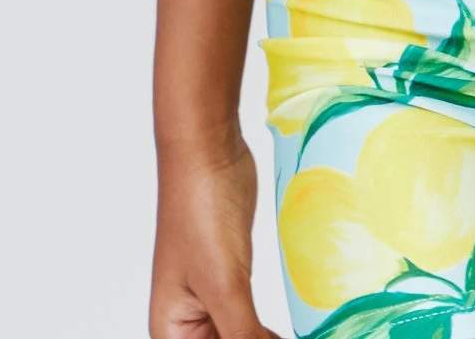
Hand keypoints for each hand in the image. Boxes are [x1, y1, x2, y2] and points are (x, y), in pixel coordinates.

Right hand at [150, 139, 282, 338]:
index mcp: (171, 334)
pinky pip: (253, 323)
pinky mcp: (234, 283)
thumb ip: (243, 334)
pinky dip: (271, 333)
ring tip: (303, 336)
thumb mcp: (223, 284)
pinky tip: (295, 334)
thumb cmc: (199, 212)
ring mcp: (213, 304)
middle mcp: (188, 326)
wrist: (208, 153)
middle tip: (291, 337)